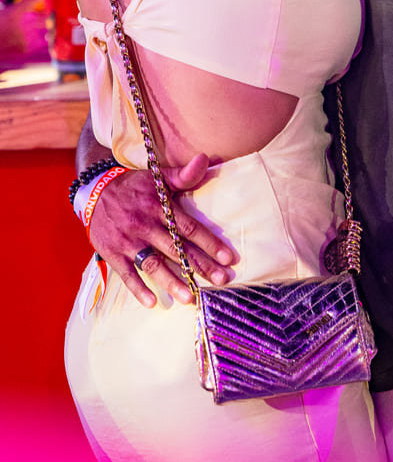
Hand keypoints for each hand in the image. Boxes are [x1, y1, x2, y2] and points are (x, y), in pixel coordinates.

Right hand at [86, 153, 234, 307]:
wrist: (95, 190)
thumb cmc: (134, 186)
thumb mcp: (158, 177)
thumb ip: (183, 175)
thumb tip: (205, 159)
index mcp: (159, 206)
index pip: (189, 227)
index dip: (210, 242)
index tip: (228, 258)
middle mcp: (145, 224)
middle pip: (177, 249)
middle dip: (200, 266)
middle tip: (221, 280)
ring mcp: (128, 241)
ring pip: (153, 264)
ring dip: (172, 282)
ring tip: (191, 297)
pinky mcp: (113, 253)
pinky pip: (126, 274)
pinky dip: (138, 289)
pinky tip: (153, 302)